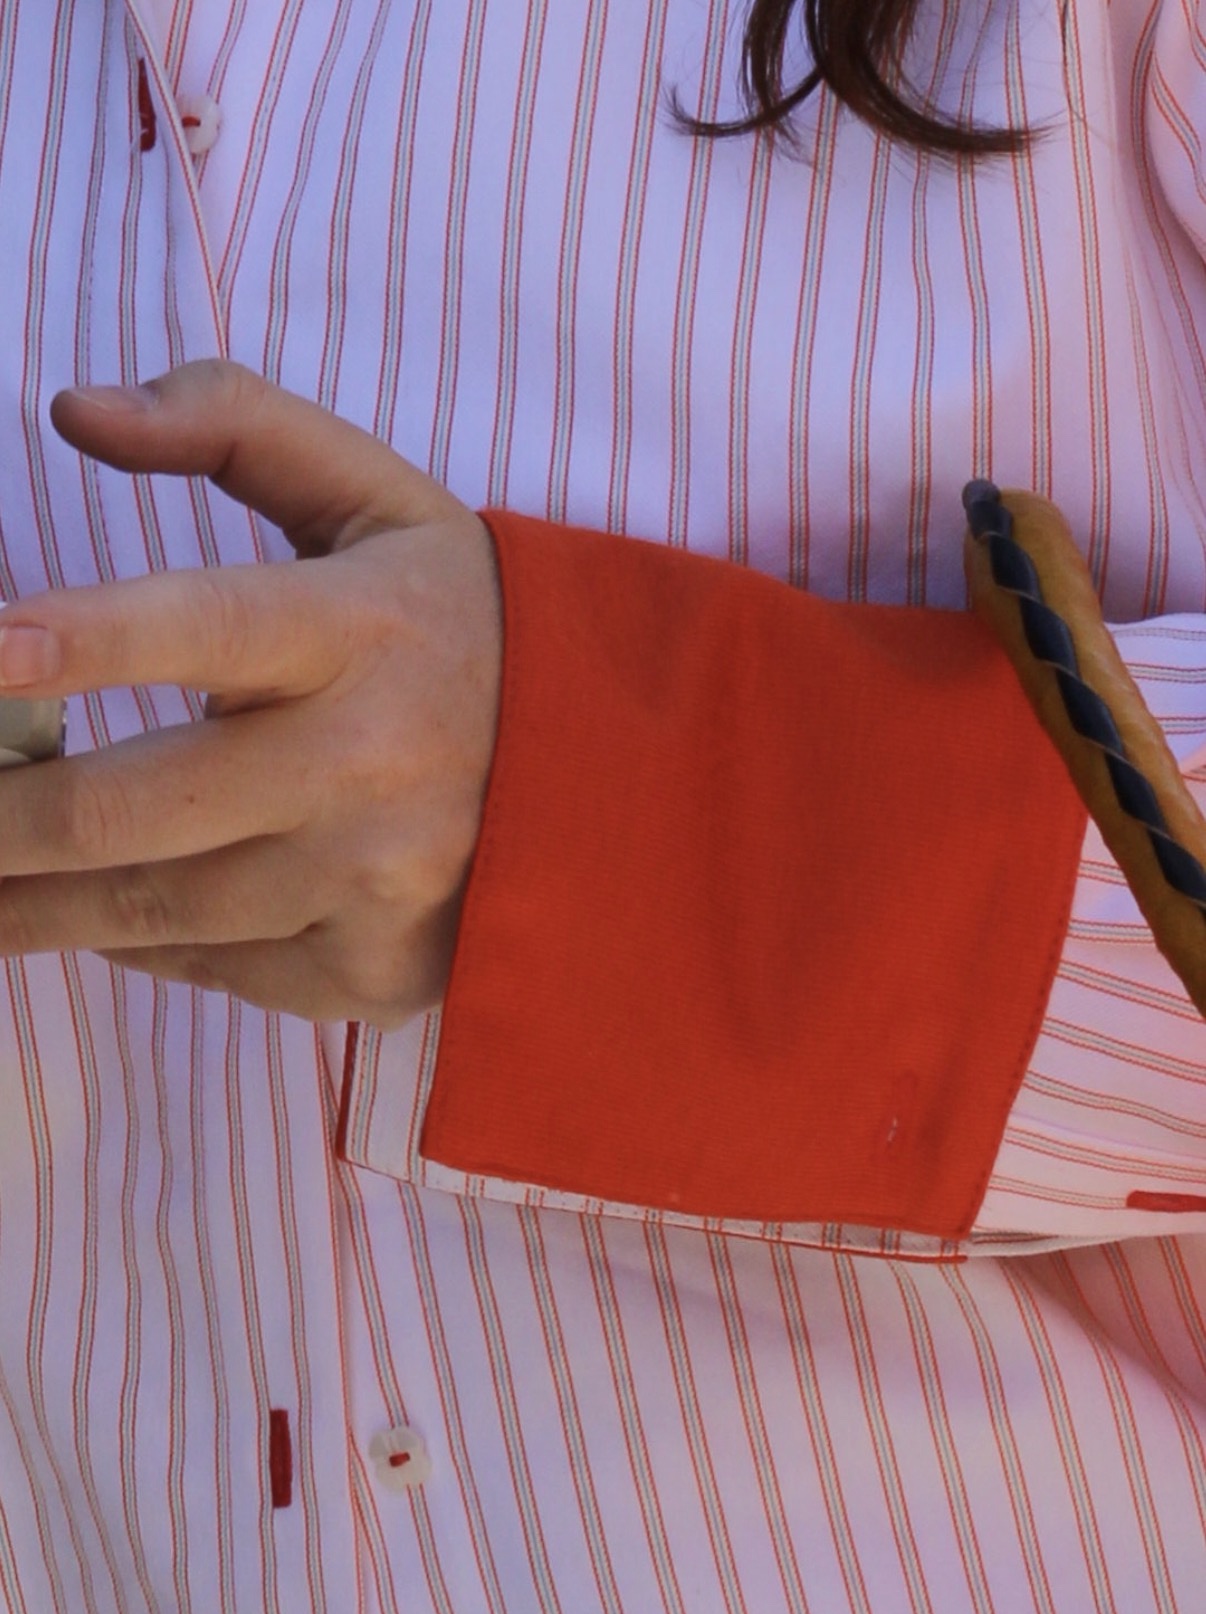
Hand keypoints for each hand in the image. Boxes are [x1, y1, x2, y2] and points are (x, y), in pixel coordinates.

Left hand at [0, 359, 502, 1023]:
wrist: (615, 783)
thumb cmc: (462, 626)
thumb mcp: (378, 500)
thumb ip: (232, 424)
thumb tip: (73, 410)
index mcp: (365, 629)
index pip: (210, 626)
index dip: (88, 642)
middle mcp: (370, 765)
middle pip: (144, 809)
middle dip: (5, 822)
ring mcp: (374, 882)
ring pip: (158, 907)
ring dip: (33, 906)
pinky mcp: (373, 967)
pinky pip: (217, 964)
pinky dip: (141, 940)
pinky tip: (96, 914)